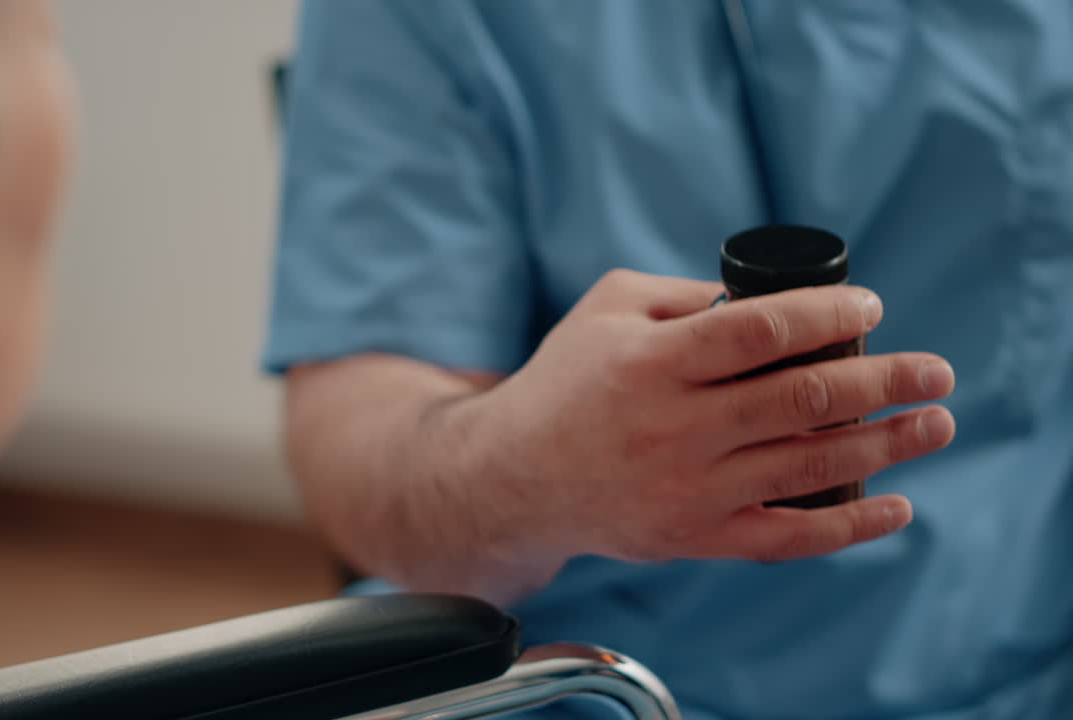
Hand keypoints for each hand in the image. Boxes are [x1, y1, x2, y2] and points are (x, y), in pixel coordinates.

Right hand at [477, 269, 954, 567]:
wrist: (515, 476)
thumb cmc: (568, 380)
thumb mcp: (608, 309)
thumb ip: (685, 295)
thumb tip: (775, 301)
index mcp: (651, 362)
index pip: (760, 332)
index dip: (828, 317)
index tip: (872, 310)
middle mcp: (672, 427)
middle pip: (803, 399)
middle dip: (885, 380)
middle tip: (936, 369)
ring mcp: (686, 489)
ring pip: (809, 466)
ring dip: (886, 444)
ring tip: (936, 422)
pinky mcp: (693, 536)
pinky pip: (786, 538)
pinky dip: (849, 527)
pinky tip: (895, 505)